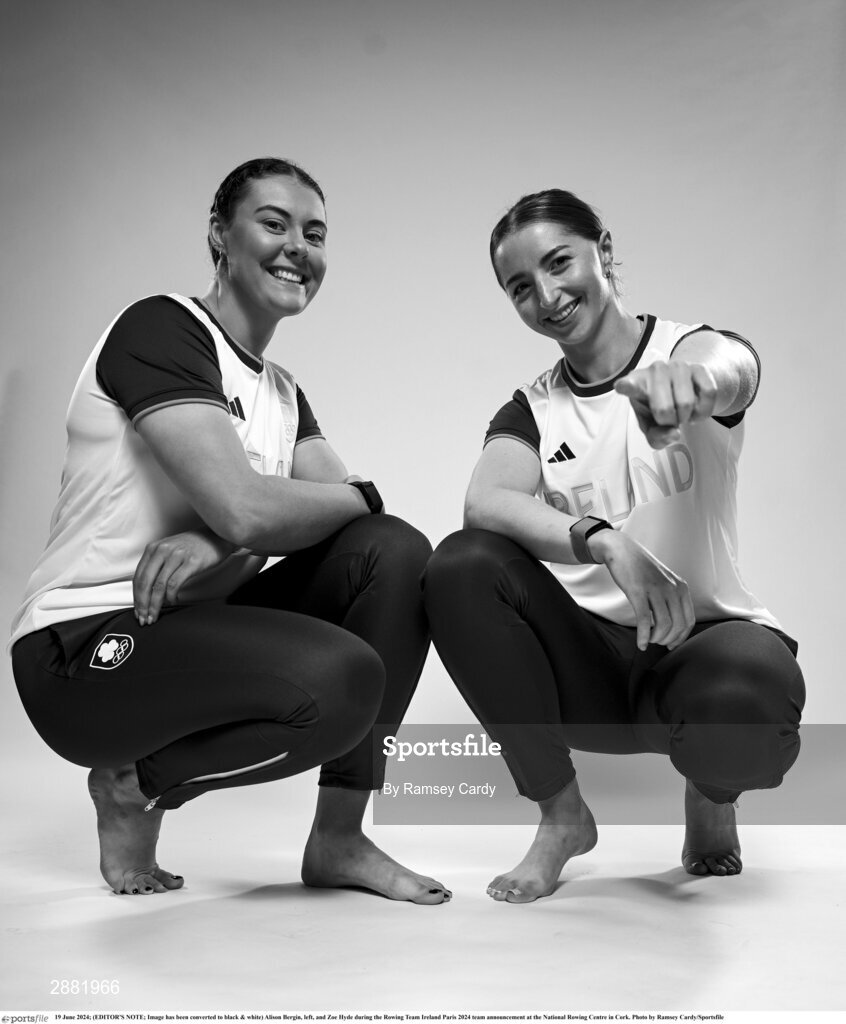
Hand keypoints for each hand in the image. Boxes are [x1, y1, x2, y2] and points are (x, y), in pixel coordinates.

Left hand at [133, 529, 236, 624]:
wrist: (216, 535)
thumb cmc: (194, 545)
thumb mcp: (169, 550)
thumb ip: (157, 565)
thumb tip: (147, 591)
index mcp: (154, 548)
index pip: (138, 577)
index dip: (136, 597)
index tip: (138, 610)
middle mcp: (162, 550)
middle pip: (145, 583)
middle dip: (142, 604)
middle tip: (143, 618)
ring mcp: (176, 556)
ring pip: (159, 586)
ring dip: (155, 604)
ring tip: (155, 615)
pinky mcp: (191, 562)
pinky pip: (175, 584)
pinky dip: (171, 596)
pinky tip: (172, 601)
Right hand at [588, 530, 694, 650]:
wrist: (622, 550)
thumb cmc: (640, 568)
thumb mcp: (664, 581)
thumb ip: (671, 598)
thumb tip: (672, 624)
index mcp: (681, 587)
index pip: (689, 620)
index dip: (681, 637)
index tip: (671, 644)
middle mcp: (672, 588)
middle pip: (678, 624)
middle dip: (668, 639)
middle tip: (657, 643)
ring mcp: (655, 589)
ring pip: (664, 624)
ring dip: (657, 638)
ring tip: (648, 641)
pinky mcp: (638, 591)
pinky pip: (643, 620)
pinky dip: (643, 636)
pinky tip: (640, 643)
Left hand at [614, 360, 716, 448]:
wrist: (685, 386)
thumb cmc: (658, 408)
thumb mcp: (652, 427)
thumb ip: (657, 437)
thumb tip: (673, 434)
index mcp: (635, 384)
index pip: (628, 385)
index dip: (626, 386)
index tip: (622, 386)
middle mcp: (654, 370)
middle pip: (664, 410)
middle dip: (670, 422)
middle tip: (669, 417)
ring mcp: (677, 366)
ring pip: (686, 404)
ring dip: (687, 416)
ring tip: (681, 410)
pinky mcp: (698, 367)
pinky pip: (708, 395)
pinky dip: (704, 410)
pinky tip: (696, 406)